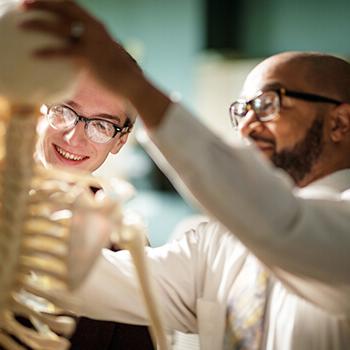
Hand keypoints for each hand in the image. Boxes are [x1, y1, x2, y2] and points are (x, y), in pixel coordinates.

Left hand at [20, 0, 141, 98]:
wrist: (132, 84)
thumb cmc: (122, 74)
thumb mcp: (110, 56)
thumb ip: (96, 50)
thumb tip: (85, 55)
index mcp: (98, 27)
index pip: (74, 7)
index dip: (55, 1)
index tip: (40, 1)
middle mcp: (93, 29)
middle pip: (63, 9)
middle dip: (41, 4)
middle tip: (24, 5)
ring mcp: (90, 42)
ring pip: (58, 27)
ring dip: (38, 23)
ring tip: (22, 25)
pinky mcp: (87, 57)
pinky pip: (61, 52)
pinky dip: (47, 52)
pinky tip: (35, 55)